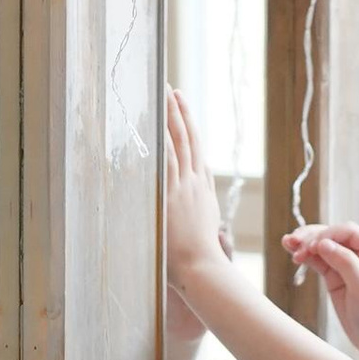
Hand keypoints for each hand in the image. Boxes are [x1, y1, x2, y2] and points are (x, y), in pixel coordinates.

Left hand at [164, 89, 231, 292]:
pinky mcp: (172, 194)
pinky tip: (154, 121)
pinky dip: (161, 138)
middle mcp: (195, 184)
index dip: (191, 130)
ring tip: (164, 94)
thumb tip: (195, 203)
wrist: (203, 268)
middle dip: (180, 113)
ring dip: (170, 116)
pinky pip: (166, 158)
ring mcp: (184, 187)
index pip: (197, 153)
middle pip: (189, 139)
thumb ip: (198, 211)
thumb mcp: (204, 230)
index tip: (184, 110)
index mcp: (202, 192)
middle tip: (172, 90)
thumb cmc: (199, 259)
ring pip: (179, 142)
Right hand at [285, 219, 358, 359]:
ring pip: (322, 245)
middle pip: (332, 235)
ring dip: (305, 243)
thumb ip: (345, 263)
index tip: (312, 246)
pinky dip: (305, 255)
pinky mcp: (335, 275)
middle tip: (294, 245)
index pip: (348, 232)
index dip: (328, 234)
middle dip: (312, 237)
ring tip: (288, 243)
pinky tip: (292, 252)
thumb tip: (323, 243)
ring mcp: (347, 263)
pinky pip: (318, 260)